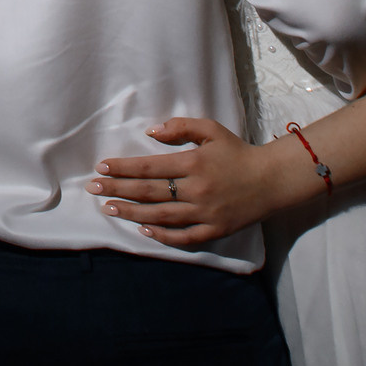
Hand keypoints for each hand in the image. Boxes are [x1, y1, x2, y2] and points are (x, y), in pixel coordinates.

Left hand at [90, 116, 303, 247]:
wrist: (272, 180)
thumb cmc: (238, 152)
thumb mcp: (212, 130)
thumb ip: (181, 127)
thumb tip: (150, 132)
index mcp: (193, 163)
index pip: (149, 167)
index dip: (123, 168)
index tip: (102, 167)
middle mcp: (196, 190)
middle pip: (149, 192)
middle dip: (117, 189)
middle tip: (93, 188)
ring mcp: (205, 213)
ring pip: (160, 216)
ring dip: (131, 213)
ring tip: (108, 208)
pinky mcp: (215, 230)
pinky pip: (184, 237)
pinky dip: (163, 236)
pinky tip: (143, 231)